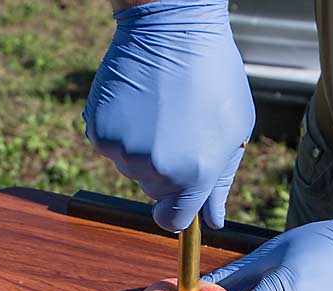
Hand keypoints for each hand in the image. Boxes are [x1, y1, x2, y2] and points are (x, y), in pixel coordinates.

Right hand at [83, 1, 254, 231]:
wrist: (173, 27)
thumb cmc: (212, 76)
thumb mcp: (233, 131)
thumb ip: (220, 182)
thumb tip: (213, 221)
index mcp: (194, 174)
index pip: (173, 220)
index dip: (175, 210)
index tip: (176, 197)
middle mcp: (156, 169)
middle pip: (152, 190)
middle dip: (164, 169)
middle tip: (177, 126)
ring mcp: (124, 151)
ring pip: (130, 166)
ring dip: (142, 146)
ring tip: (159, 108)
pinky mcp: (100, 131)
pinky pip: (109, 146)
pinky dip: (120, 129)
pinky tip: (137, 102)